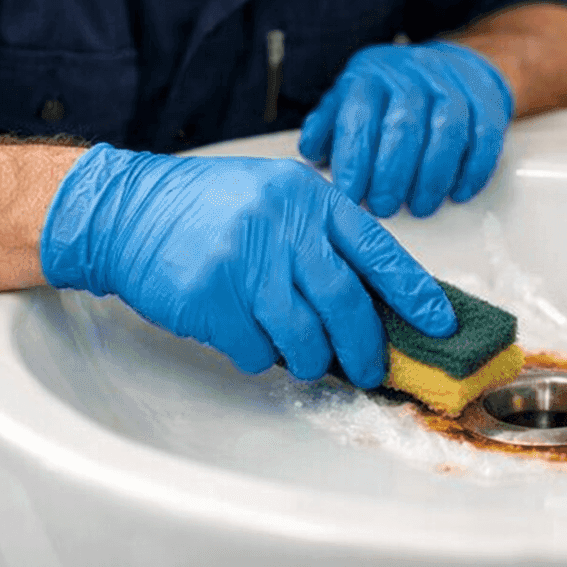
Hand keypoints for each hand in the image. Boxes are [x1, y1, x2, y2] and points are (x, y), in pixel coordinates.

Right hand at [39, 144, 456, 387]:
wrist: (126, 210)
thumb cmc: (208, 209)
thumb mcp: (275, 199)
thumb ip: (320, 238)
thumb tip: (371, 300)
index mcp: (307, 198)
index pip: (377, 249)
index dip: (413, 291)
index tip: (439, 322)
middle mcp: (282, 225)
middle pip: (345, 303)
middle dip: (364, 347)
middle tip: (370, 369)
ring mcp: (245, 261)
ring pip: (304, 336)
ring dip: (311, 360)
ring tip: (306, 360)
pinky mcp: (211, 297)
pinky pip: (255, 350)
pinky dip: (260, 357)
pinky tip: (249, 339)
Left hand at [298, 41, 513, 217]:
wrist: (453, 65)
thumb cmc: (394, 94)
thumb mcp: (353, 97)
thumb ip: (330, 123)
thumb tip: (310, 152)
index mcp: (371, 75)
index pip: (359, 117)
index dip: (354, 160)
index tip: (350, 197)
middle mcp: (412, 74)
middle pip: (404, 125)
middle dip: (392, 174)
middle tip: (384, 208)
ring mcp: (452, 84)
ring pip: (446, 130)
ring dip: (432, 176)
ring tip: (420, 207)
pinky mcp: (487, 100)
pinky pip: (484, 136)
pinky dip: (473, 169)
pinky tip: (458, 193)